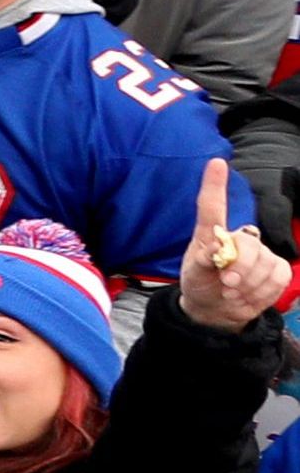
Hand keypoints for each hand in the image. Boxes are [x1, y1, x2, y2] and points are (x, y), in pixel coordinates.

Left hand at [178, 161, 289, 328]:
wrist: (216, 309)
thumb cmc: (201, 284)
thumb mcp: (193, 275)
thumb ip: (202, 261)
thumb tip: (218, 247)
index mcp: (212, 234)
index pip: (213, 206)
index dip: (215, 184)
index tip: (216, 163)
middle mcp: (239, 238)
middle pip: (250, 244)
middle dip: (240, 268)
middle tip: (226, 283)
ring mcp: (261, 253)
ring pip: (266, 264)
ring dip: (248, 285)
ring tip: (232, 292)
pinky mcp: (277, 268)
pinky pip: (279, 277)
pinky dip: (263, 292)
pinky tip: (248, 295)